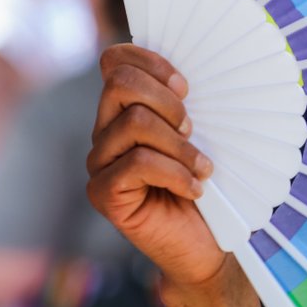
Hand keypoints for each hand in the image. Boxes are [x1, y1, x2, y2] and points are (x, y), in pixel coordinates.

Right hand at [86, 45, 223, 288]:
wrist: (205, 246)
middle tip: (193, 129)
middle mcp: (105, 132)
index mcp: (124, 110)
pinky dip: (175, 174)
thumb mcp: (202, 135)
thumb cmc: (206, 185)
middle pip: (120, 83)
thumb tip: (196, 70)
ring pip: (133, 122)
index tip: (186, 86)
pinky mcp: (103, 193)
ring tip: (202, 167)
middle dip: (167, 100)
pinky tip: (194, 190)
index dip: (149, 61)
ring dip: (179, 145)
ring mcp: (100, 163)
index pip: (114, 61)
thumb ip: (187, 103)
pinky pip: (136, 163)